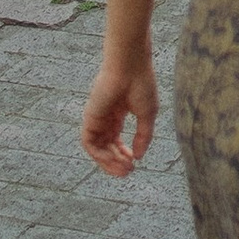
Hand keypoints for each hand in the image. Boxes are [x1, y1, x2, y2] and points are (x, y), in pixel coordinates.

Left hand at [82, 51, 156, 177]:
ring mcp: (97, 118)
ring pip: (97, 148)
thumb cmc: (141, 84)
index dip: (123, 154)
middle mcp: (105, 118)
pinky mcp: (90, 118)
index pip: (115, 140)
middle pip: (106, 147)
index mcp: (118, 114)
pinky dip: (100, 154)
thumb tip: (138, 156)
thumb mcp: (148, 115)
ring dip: (108, 162)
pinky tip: (114, 159)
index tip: (134, 163)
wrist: (130, 66)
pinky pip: (89, 143)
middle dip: (116, 162)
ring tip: (124, 170)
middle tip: (128, 172)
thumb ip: (143, 136)